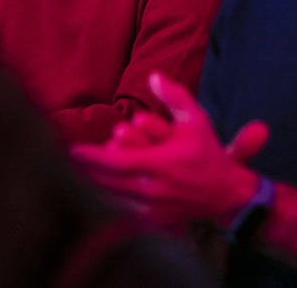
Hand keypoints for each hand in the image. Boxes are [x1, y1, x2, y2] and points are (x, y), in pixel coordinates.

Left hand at [71, 73, 266, 227]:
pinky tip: (97, 191)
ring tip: (78, 172)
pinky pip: (124, 212)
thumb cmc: (208, 154)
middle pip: (108, 182)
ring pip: (113, 198)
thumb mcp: (196, 120)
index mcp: (160, 164)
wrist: (226, 193)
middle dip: (87, 170)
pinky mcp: (155, 220)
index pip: (117, 163)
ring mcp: (153, 208)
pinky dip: (108, 201)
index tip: (74, 150)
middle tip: (70, 160)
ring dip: (94, 184)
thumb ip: (174, 97)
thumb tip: (153, 75)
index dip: (92, 157)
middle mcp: (153, 189)